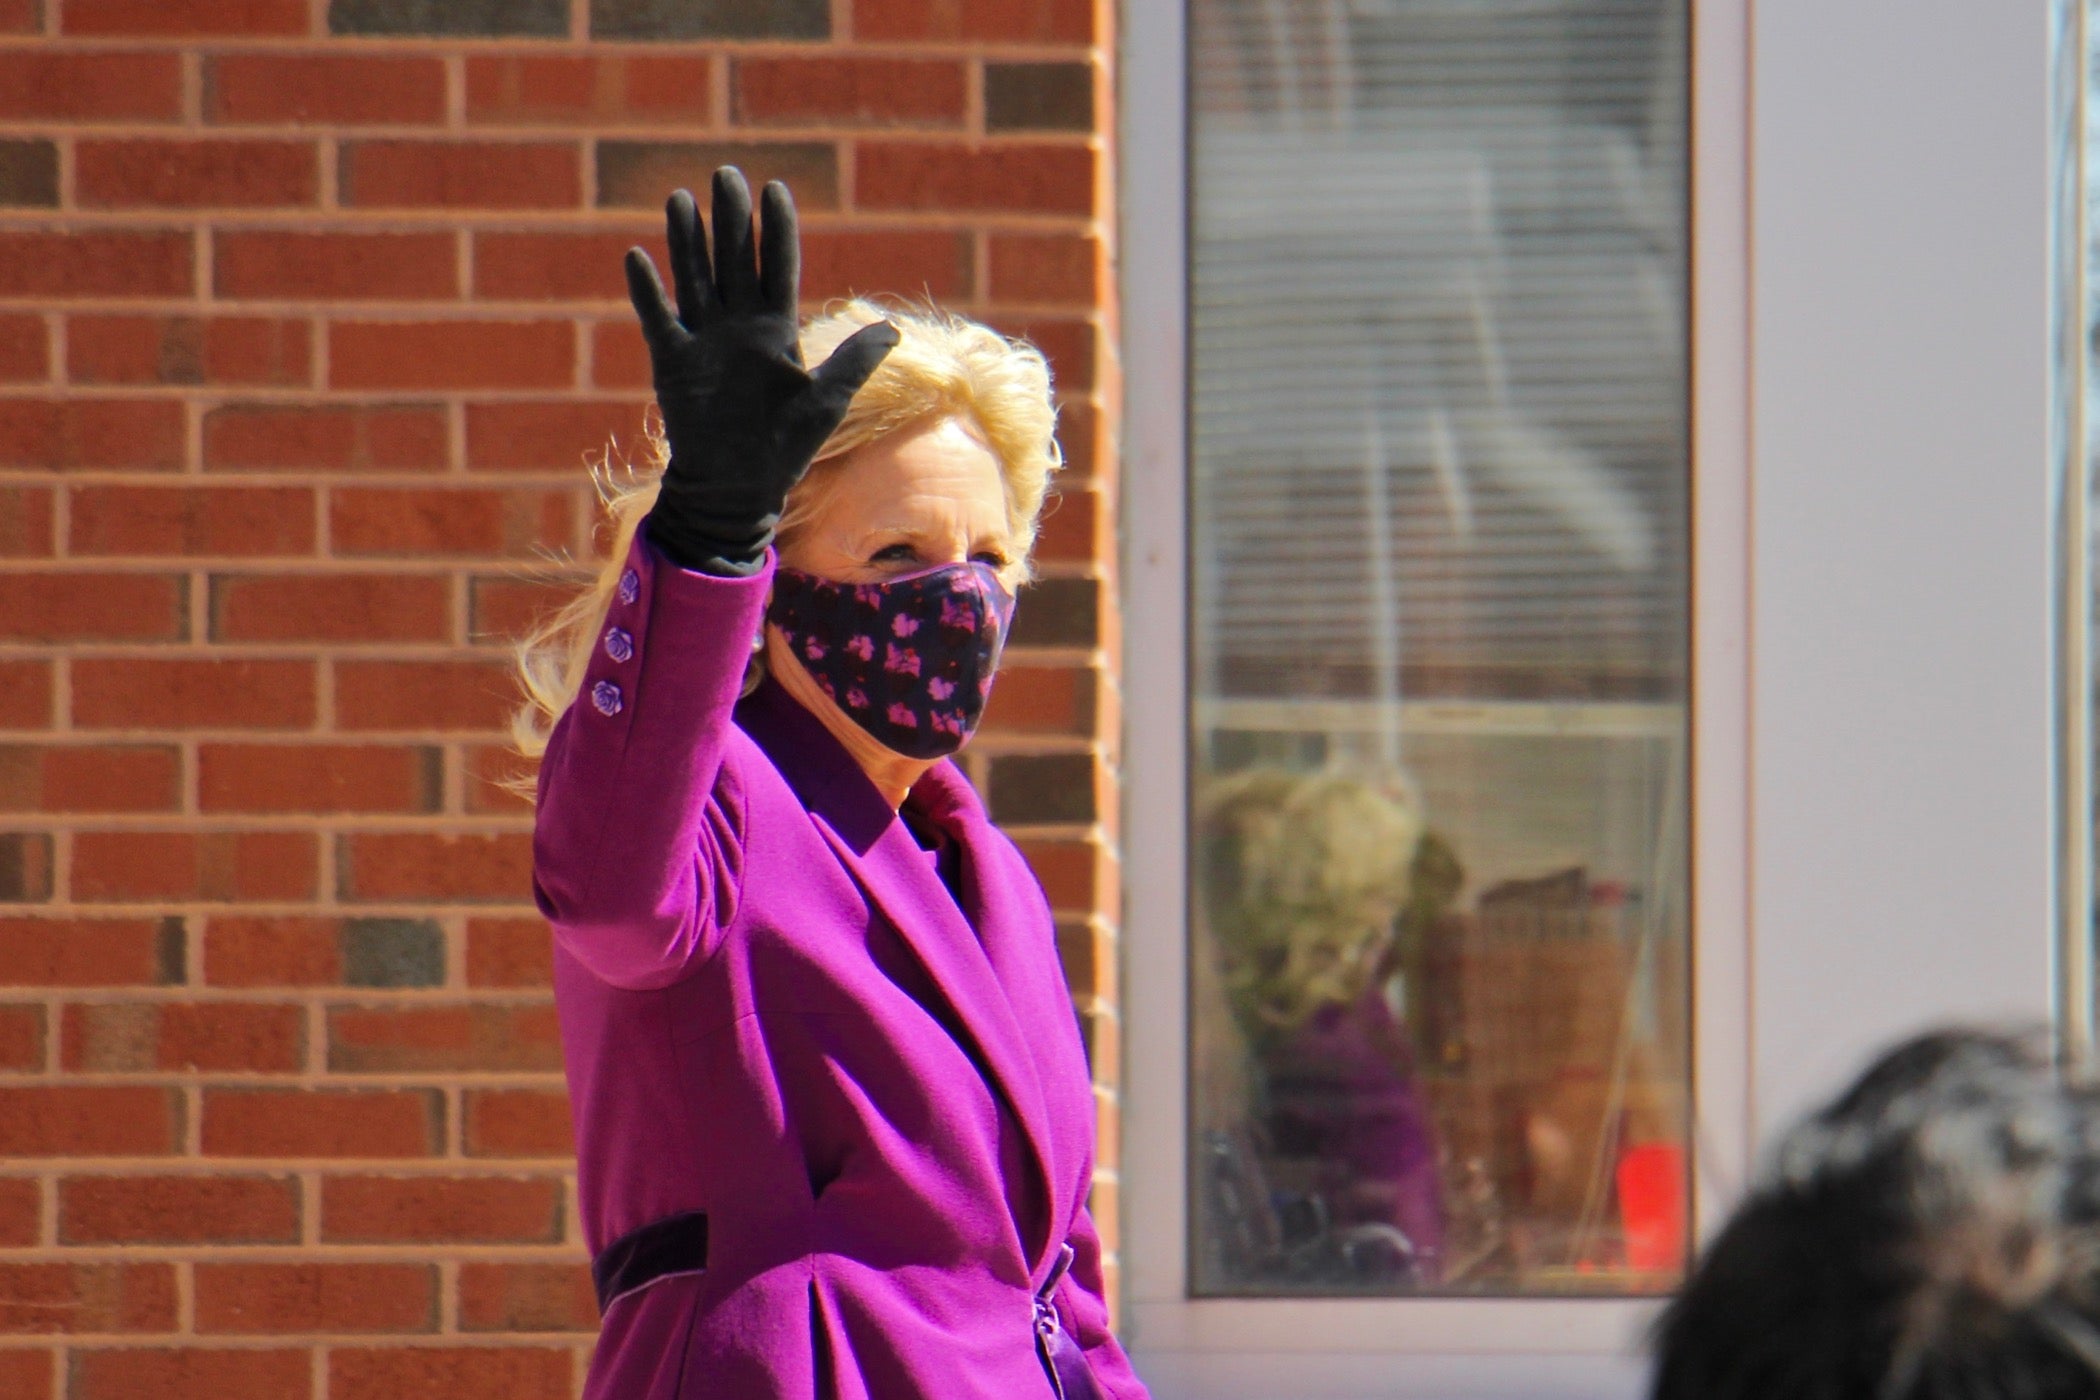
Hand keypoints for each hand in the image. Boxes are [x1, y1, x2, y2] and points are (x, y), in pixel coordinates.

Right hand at [626, 167, 899, 574]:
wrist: (738, 490)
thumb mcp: (826, 402)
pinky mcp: (673, 362)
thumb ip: (854, 362)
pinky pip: (658, 318)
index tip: (775, 188)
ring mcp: (704, 341)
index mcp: (777, 330)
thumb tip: (893, 328)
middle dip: (731, 219)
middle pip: (734, 260)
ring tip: (682, 198)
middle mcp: (739, 326)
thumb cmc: (785, 448)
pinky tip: (638, 256)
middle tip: (727, 173)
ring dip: (687, 240)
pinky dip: (647, 290)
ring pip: (694, 278)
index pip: (777, 266)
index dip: (776, 229)